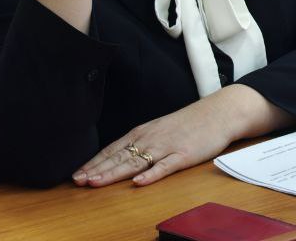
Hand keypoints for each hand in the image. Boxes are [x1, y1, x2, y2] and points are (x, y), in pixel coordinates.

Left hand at [73, 85, 274, 187]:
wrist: (219, 112)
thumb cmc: (189, 123)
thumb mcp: (160, 128)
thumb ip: (140, 142)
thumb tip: (118, 157)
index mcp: (144, 132)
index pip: (113, 150)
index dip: (94, 163)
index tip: (76, 175)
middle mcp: (151, 139)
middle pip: (119, 157)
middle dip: (97, 170)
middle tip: (77, 181)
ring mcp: (167, 147)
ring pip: (136, 163)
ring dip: (114, 173)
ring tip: (96, 183)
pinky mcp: (184, 155)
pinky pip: (164, 167)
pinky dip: (151, 175)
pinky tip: (138, 183)